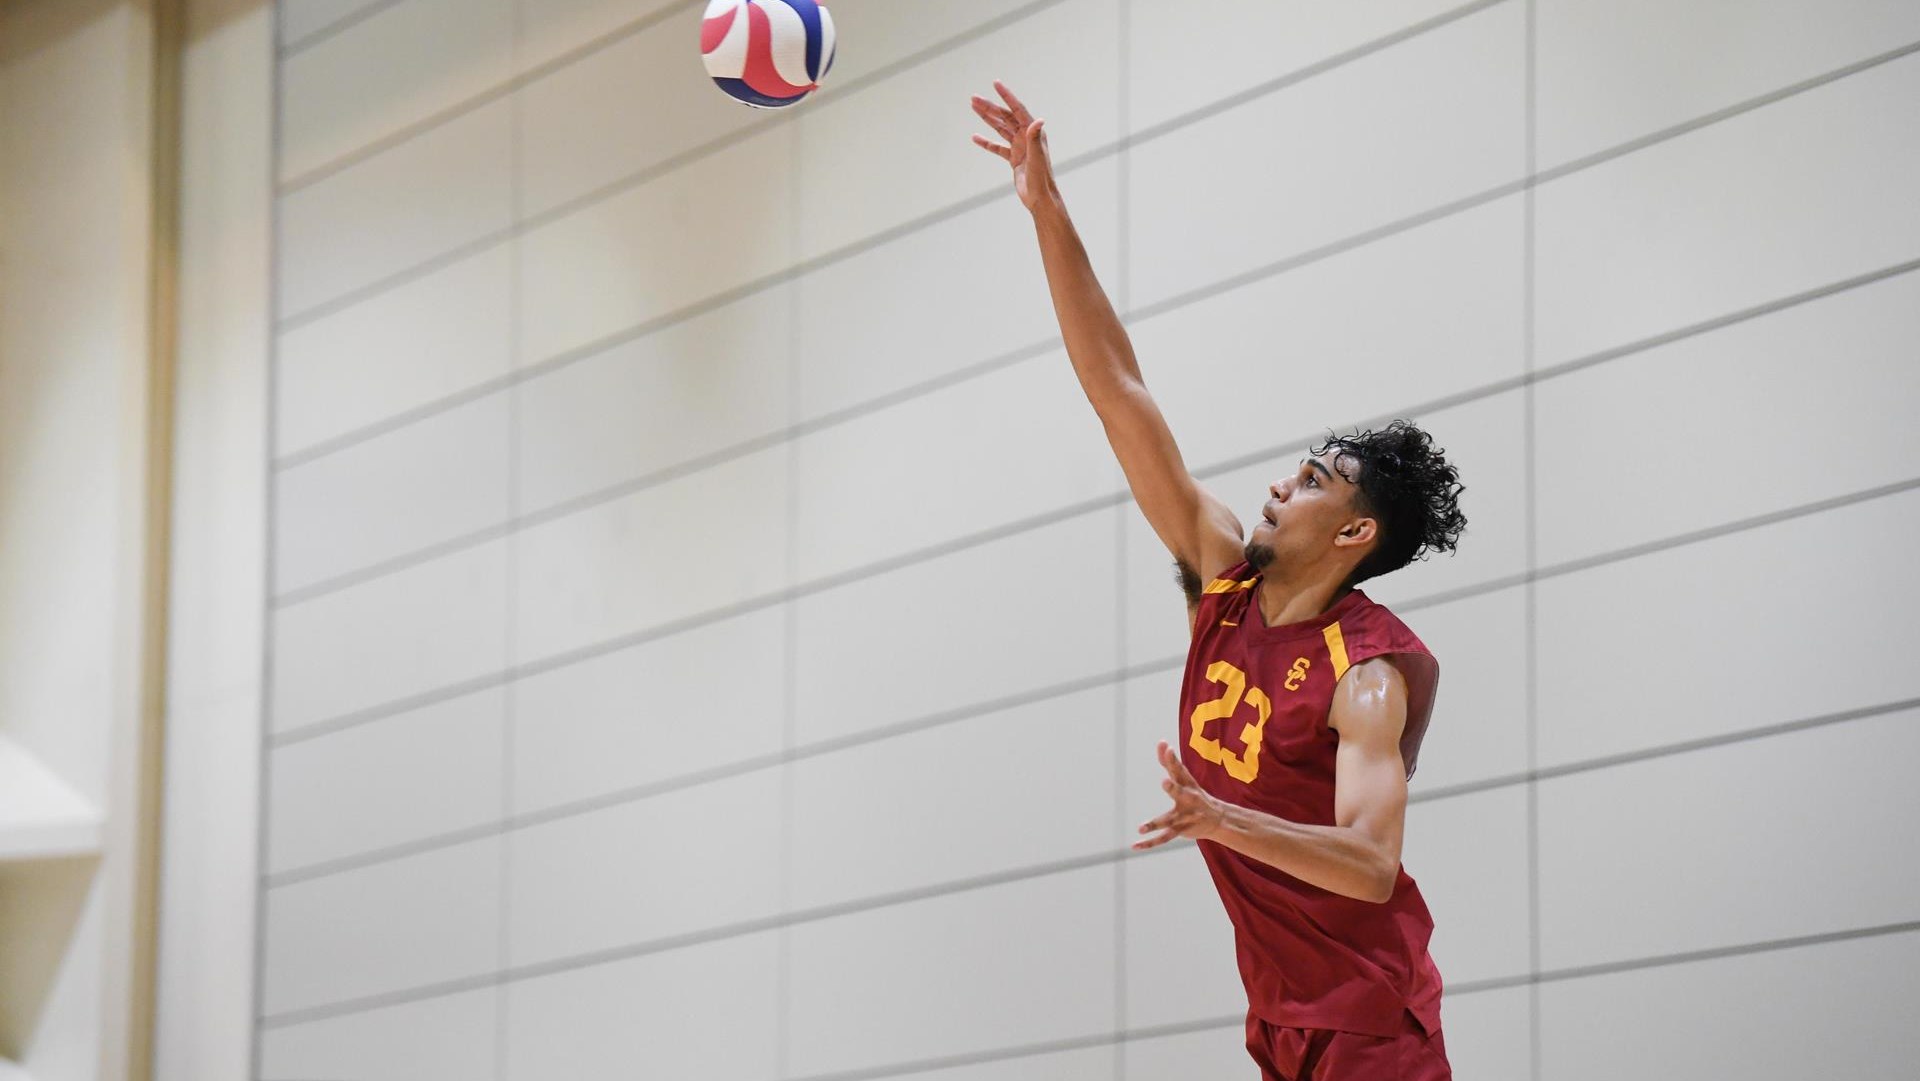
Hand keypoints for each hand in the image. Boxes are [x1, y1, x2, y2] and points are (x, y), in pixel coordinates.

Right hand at [969, 80, 1055, 210]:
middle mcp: (1026, 137)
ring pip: (1000, 129)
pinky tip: (975, 137)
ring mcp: (1019, 147)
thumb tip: (1038, 120)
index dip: (1006, 96)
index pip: (1017, 109)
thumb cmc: (1041, 179)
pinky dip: (986, 142)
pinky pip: (997, 147)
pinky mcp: (1014, 159)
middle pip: (1005, 117)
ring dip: (987, 118)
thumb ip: (1035, 138)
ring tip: (973, 108)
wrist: (1040, 198)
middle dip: (990, 106)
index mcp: (1033, 133)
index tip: (995, 83)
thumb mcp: (1036, 158)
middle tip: (973, 98)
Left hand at [1134, 741, 1227, 849]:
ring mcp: (1184, 816)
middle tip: (1164, 781)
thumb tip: (1161, 742)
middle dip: (1172, 788)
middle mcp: (1187, 799)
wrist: (1217, 819)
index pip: (1178, 769)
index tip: (1166, 748)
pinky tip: (1135, 845)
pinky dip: (1149, 843)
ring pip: (1168, 820)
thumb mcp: (1185, 777)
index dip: (1172, 759)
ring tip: (1141, 827)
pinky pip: (1163, 838)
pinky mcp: (1180, 830)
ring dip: (1155, 824)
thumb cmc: (1195, 794)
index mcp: (1187, 784)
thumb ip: (1170, 762)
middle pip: (1179, 792)